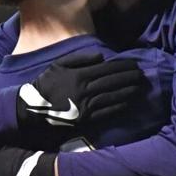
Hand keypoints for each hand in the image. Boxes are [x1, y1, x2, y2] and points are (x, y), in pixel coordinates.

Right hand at [16, 51, 143, 138]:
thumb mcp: (58, 65)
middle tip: (142, 74)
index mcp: (79, 75)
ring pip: (113, 96)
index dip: (123, 66)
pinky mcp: (86, 119)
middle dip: (130, 77)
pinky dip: (119, 107)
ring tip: (140, 87)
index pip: (107, 69)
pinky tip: (128, 102)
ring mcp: (86, 106)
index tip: (135, 64)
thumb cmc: (45, 84)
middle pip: (113, 82)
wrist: (33, 108)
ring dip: (128, 91)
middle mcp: (85, 90)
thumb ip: (80, 58)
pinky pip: (106, 112)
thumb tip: (101, 56)